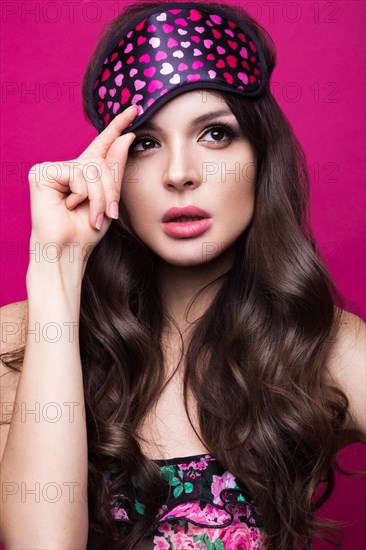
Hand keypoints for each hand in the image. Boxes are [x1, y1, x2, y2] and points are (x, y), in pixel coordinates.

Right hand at [28, 106, 136, 266]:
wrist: (68, 250)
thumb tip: (126, 137)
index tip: (134, 108)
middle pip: (100, 162)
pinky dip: (82, 194)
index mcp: (83, 173)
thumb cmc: (86, 231)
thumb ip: (116, 169)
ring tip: (93, 216)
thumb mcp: (109, 199)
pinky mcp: (42, 172)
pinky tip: (69, 206)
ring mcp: (52, 168)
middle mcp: (67, 166)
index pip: (103, 144)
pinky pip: (77, 174)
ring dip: (99, 197)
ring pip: (91, 169)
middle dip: (110, 191)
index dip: (117, 126)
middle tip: (108, 214)